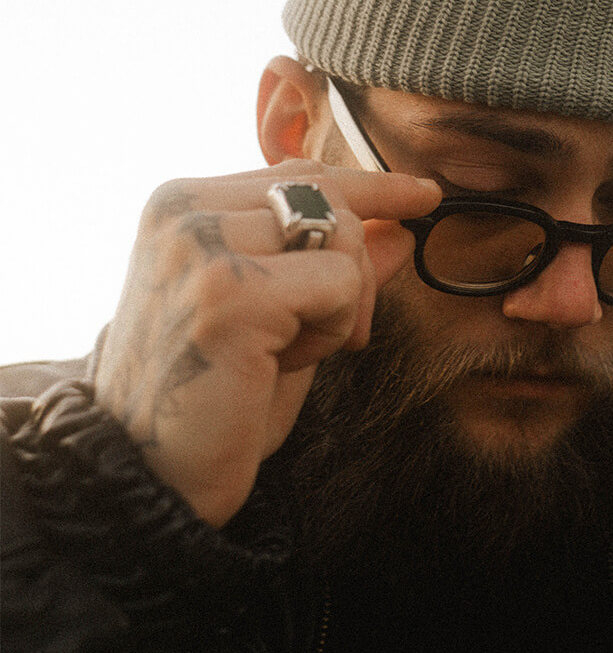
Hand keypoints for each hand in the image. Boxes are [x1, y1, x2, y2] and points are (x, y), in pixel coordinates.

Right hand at [94, 160, 440, 526]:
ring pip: (340, 233)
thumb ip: (335, 266)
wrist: (150, 478)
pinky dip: (333, 331)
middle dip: (360, 266)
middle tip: (339, 338)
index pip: (299, 173)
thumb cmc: (212, 402)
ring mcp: (203, 246)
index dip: (370, 186)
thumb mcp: (283, 319)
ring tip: (286, 354)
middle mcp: (185, 212)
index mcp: (182, 205)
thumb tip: (402, 230)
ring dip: (341, 304)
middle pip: (329, 196)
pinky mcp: (230, 292)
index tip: (423, 195)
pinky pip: (340, 283)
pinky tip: (278, 365)